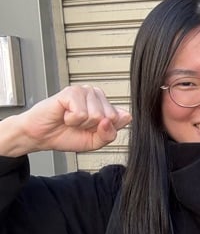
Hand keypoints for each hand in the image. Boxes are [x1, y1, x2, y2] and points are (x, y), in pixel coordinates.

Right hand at [0, 85, 131, 155]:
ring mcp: (85, 91)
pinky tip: (64, 115)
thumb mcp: (95, 142)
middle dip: (93, 128)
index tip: (91, 130)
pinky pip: (82, 114)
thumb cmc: (67, 135)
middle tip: (78, 125)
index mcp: (106, 104)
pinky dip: (72, 120)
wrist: (41, 136)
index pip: (122, 118)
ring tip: (71, 120)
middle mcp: (97, 95)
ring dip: (81, 124)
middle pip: (111, 117)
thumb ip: (111, 133)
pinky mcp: (72, 91)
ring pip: (97, 116)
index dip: (105, 131)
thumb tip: (124, 117)